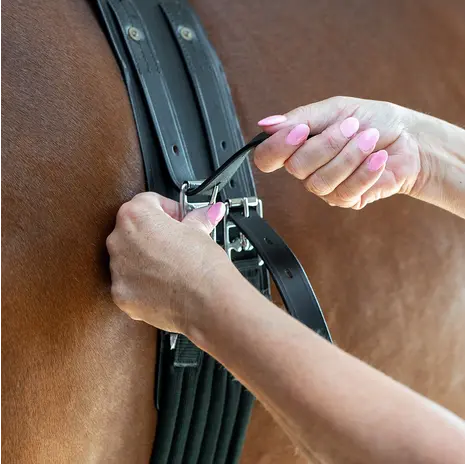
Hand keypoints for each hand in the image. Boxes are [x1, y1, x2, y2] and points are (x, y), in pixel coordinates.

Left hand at [106, 192, 230, 332]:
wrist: (206, 302)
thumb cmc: (201, 267)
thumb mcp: (200, 232)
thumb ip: (197, 218)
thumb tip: (207, 212)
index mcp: (135, 216)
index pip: (147, 202)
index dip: (168, 210)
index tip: (179, 220)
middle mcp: (118, 240)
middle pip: (133, 229)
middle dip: (154, 234)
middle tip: (177, 243)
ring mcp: (117, 269)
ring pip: (129, 257)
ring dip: (146, 259)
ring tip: (173, 266)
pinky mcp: (120, 294)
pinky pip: (129, 283)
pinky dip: (143, 284)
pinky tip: (165, 284)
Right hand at [254, 96, 421, 208]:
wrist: (407, 138)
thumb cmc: (371, 121)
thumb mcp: (335, 109)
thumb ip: (300, 117)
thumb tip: (266, 124)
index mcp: (297, 146)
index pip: (266, 158)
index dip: (278, 147)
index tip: (301, 131)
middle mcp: (306, 170)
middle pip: (296, 168)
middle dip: (328, 144)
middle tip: (352, 126)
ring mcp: (324, 187)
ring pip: (321, 181)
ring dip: (350, 156)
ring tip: (370, 138)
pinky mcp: (346, 199)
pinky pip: (346, 191)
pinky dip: (365, 171)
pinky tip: (378, 158)